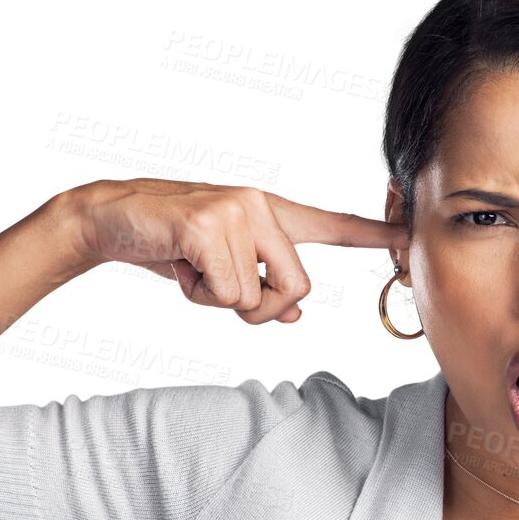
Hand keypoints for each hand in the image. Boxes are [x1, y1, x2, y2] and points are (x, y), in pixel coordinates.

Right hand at [68, 178, 405, 323]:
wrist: (110, 219)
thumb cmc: (171, 247)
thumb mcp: (221, 270)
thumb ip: (262, 287)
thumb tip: (295, 314)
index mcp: (269, 213)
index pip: (329, 225)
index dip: (371, 234)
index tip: (408, 236)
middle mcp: (260, 205)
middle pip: (297, 288)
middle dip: (260, 307)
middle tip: (219, 289)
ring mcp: (236, 211)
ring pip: (256, 297)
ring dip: (219, 300)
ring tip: (192, 268)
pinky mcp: (210, 224)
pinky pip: (226, 293)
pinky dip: (199, 295)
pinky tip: (179, 264)